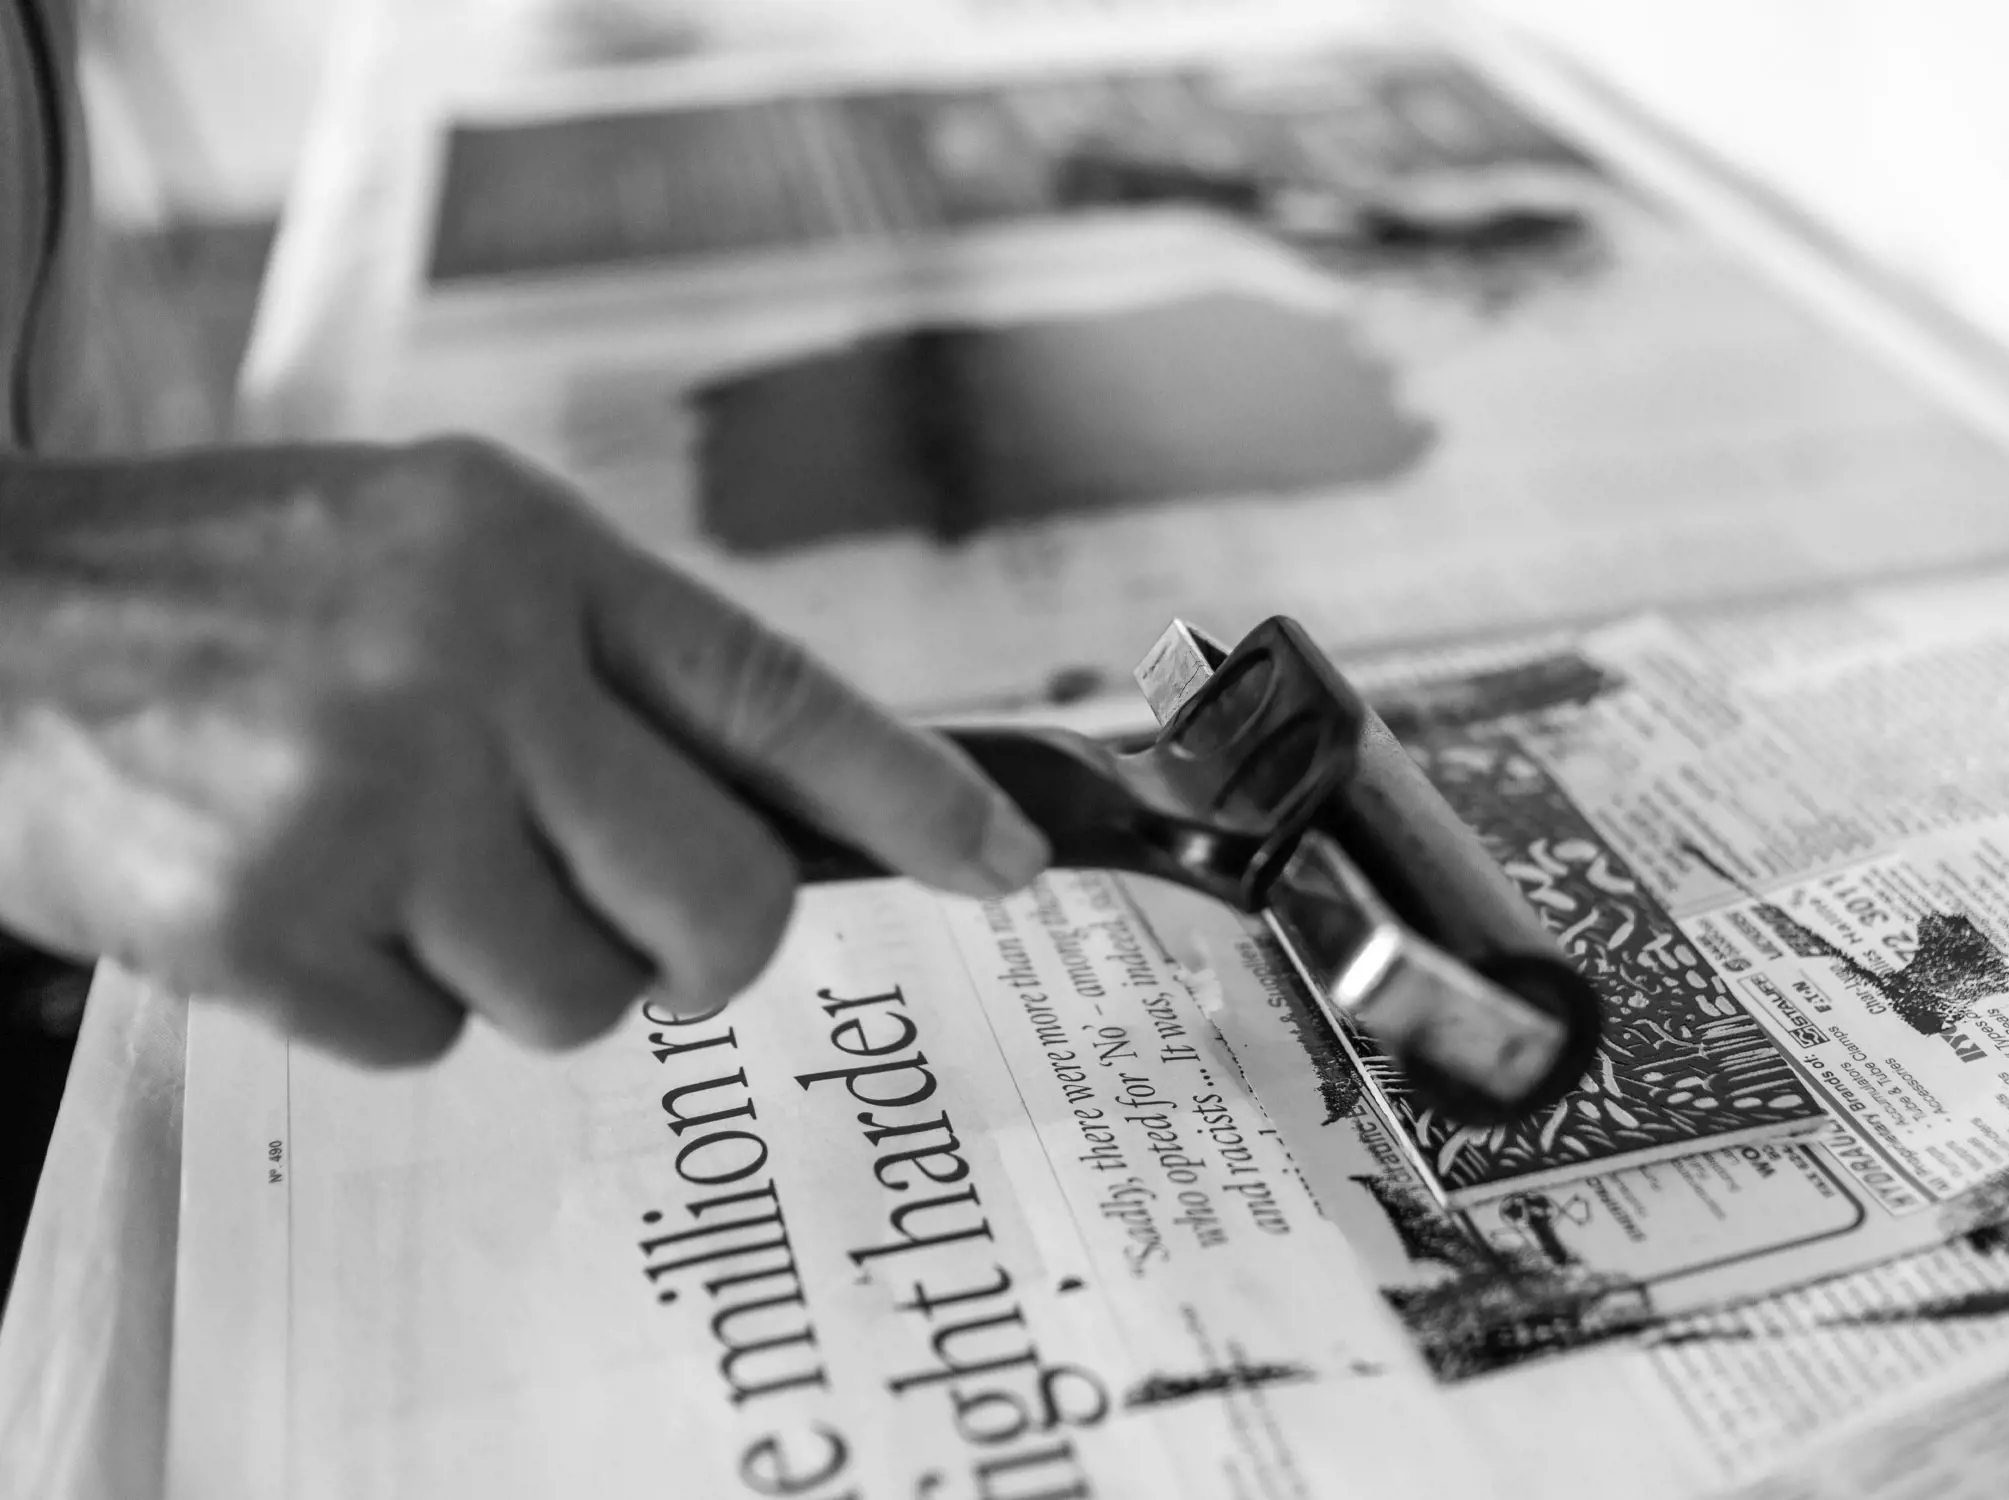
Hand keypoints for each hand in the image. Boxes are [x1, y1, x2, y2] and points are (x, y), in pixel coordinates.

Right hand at [0, 437, 1048, 1063]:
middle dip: (702, 947)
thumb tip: (776, 809)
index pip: (773, 689)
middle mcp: (466, 668)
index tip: (1002, 862)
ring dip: (513, 962)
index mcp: (528, 553)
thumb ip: (603, 664)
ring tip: (400, 860)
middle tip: (639, 922)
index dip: (911, 791)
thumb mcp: (437, 552)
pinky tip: (306, 895)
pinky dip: (384, 999)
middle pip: (719, 900)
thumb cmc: (228, 591)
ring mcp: (366, 803)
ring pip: (577, 996)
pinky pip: (428, 1043)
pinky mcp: (266, 927)